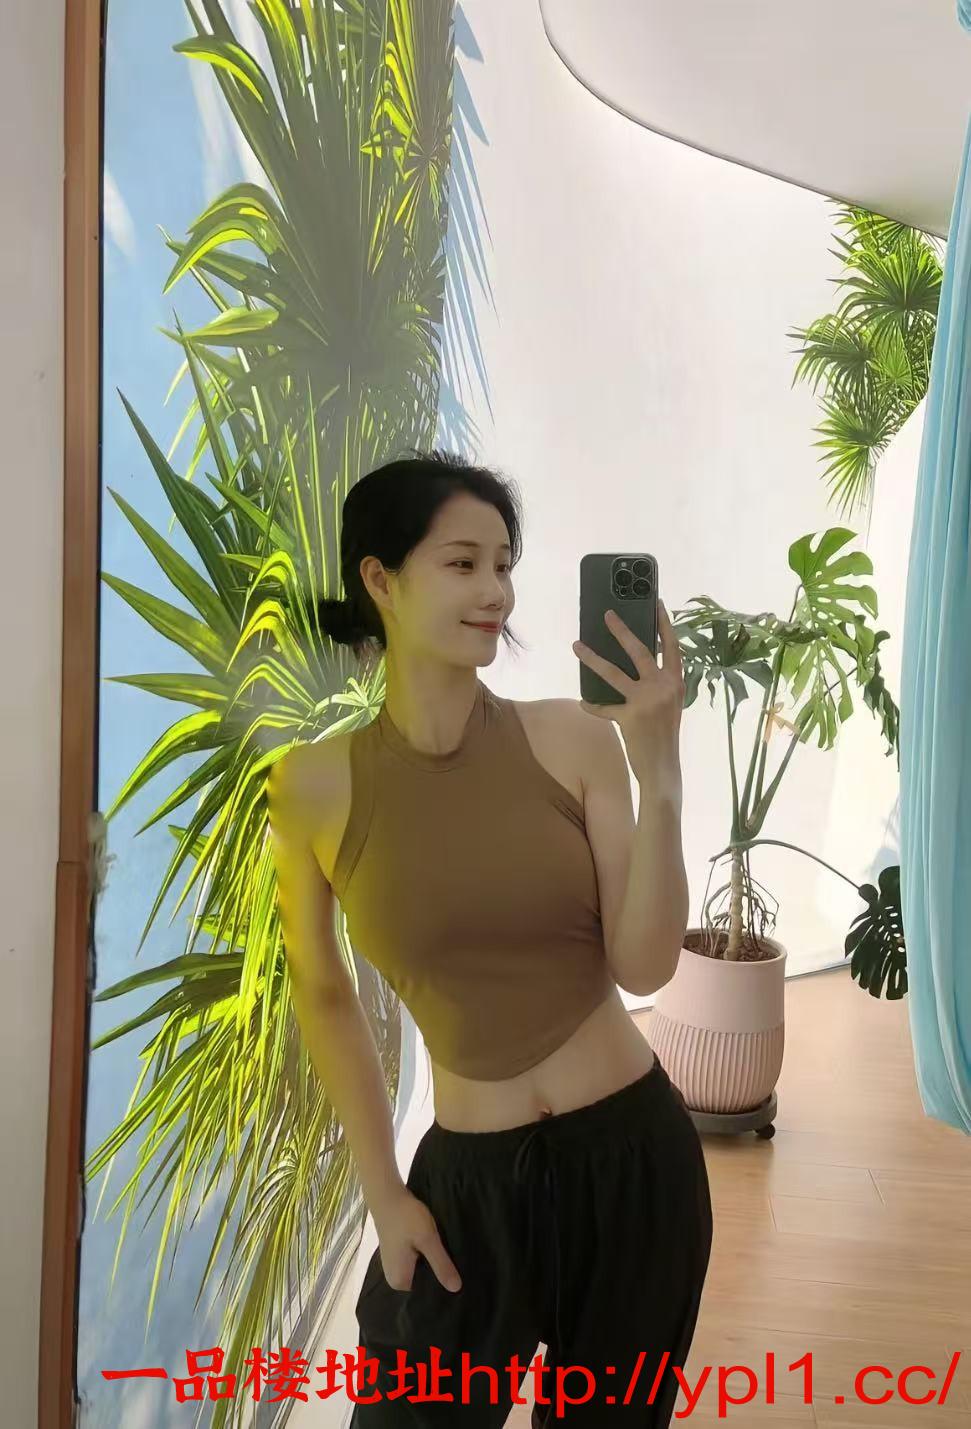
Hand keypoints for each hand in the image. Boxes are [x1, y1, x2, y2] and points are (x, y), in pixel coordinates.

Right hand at [371, 1184, 462, 1293]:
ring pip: (420, 1272)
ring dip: (433, 1265)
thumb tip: (456, 1289)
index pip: (425, 1294)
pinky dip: (426, 1258)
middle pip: (423, 1284)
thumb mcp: (428, 1240)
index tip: (460, 1287)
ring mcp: (394, 1266)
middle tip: (460, 1272)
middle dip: (438, 1276)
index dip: (442, 1290)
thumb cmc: (406, 1218)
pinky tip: (438, 1251)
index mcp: (400, 1281)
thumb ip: (441, 1264)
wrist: (387, 1194)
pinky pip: (415, 1263)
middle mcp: (394, 1279)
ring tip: (452, 1262)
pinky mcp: (397, 1255)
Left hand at [573, 600, 684, 780]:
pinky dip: (593, 705)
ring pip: (613, 673)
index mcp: (676, 682)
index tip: (657, 603)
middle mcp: (663, 687)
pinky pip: (604, 707)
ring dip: (592, 658)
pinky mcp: (630, 717)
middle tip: (607, 614)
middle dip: (621, 630)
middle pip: (640, 651)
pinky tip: (583, 702)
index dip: (665, 624)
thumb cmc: (664, 734)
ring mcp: (646, 701)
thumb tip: (638, 664)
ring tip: (576, 645)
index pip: (672, 647)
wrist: (664, 767)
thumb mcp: (670, 705)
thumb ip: (660, 684)